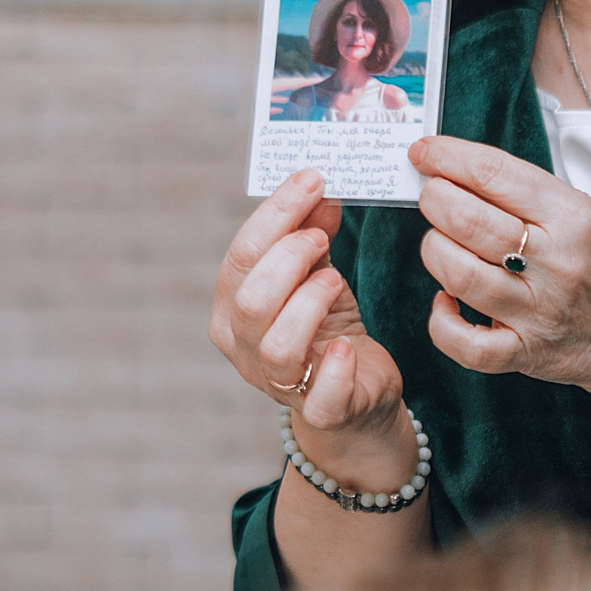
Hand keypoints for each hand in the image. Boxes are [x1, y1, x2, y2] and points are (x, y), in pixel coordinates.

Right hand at [209, 170, 406, 451]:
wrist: (358, 391)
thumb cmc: (327, 326)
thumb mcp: (317, 273)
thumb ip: (312, 234)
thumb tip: (319, 190)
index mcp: (231, 309)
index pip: (241, 257)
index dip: (276, 215)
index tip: (312, 179)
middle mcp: (243, 349)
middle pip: (250, 300)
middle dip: (288, 257)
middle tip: (322, 235)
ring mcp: (278, 385)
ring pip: (278, 345)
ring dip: (308, 303)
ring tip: (334, 280)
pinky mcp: (322, 411)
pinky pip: (319, 395)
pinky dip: (335, 367)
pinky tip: (347, 345)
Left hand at [409, 136, 590, 427]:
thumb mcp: (590, 213)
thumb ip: (529, 195)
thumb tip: (457, 172)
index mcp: (575, 216)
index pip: (493, 173)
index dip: (446, 156)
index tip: (424, 151)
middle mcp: (557, 262)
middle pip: (466, 219)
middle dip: (433, 197)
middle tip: (432, 193)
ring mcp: (540, 312)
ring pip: (457, 274)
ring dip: (433, 249)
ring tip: (440, 240)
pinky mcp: (527, 353)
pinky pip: (465, 344)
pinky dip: (442, 322)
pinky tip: (446, 301)